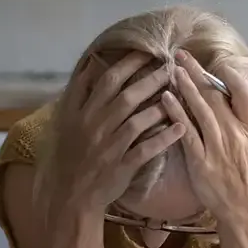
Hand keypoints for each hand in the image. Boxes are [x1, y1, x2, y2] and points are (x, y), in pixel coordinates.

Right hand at [52, 52, 185, 213]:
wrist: (71, 195)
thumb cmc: (72, 155)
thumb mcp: (67, 121)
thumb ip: (79, 93)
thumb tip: (93, 64)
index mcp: (82, 113)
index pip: (107, 81)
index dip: (128, 64)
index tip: (147, 51)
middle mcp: (95, 127)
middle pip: (126, 97)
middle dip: (150, 79)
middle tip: (170, 67)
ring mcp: (109, 148)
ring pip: (137, 122)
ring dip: (159, 107)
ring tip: (178, 94)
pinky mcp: (121, 167)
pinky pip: (145, 150)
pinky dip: (163, 139)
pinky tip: (180, 128)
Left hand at [162, 51, 247, 225]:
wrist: (243, 209)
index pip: (243, 93)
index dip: (228, 75)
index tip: (215, 62)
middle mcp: (236, 134)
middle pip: (216, 96)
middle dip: (198, 72)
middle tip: (181, 55)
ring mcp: (218, 147)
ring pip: (200, 110)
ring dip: (185, 87)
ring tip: (171, 70)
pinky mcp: (201, 161)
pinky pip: (186, 132)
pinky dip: (176, 113)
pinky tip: (164, 99)